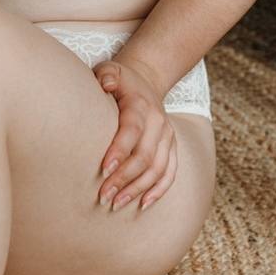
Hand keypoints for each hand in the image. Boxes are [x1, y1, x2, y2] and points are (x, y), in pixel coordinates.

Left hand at [92, 56, 176, 212]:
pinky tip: (144, 205)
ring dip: (138, 189)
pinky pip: (170, 173)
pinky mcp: (172, 147)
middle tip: (104, 196)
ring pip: (158, 169)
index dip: (119, 151)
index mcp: (141, 105)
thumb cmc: (120, 81)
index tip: (103, 169)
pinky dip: (159, 190)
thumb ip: (106, 75)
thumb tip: (106, 85)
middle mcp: (158, 122)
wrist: (146, 80)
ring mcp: (168, 136)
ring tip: (117, 203)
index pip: (132, 131)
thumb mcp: (110, 69)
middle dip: (124, 178)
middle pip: (144, 156)